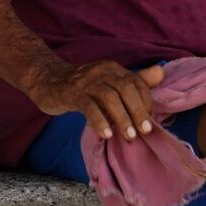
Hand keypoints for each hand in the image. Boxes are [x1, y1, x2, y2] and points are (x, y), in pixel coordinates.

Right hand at [29, 60, 166, 140]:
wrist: (45, 80)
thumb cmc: (81, 86)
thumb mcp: (108, 82)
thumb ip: (133, 80)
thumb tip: (161, 73)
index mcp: (113, 70)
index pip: (136, 83)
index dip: (145, 101)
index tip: (149, 121)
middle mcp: (102, 72)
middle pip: (126, 88)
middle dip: (139, 111)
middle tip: (145, 131)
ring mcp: (86, 82)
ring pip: (109, 97)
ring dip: (122, 118)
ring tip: (129, 136)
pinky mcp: (71, 93)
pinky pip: (88, 106)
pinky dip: (99, 120)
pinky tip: (106, 133)